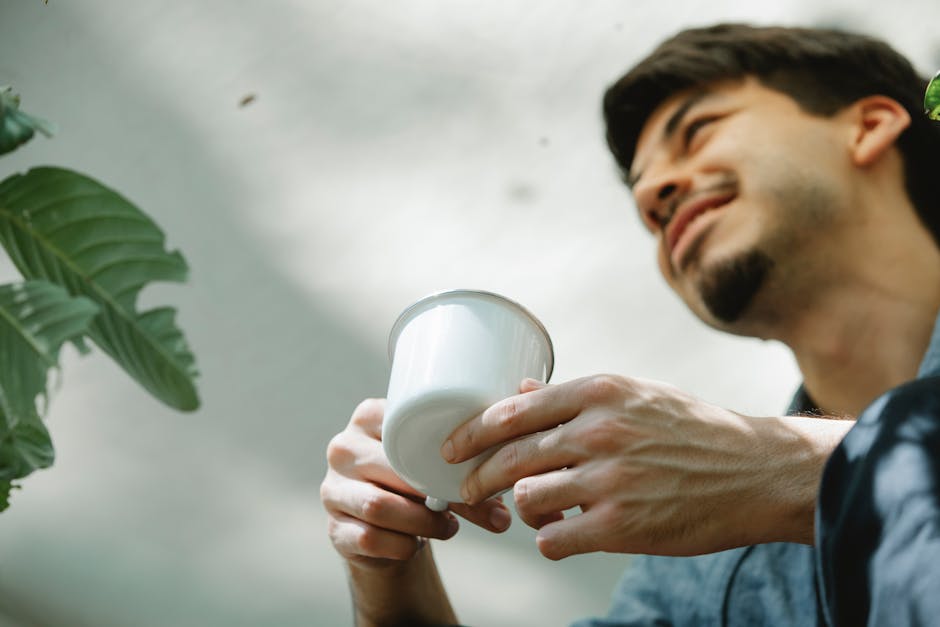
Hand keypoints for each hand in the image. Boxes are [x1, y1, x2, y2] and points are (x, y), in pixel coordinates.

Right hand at [321, 398, 512, 570]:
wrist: (384, 523)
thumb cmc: (418, 480)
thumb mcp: (433, 459)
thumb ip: (465, 460)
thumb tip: (510, 491)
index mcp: (369, 416)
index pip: (407, 432)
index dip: (448, 458)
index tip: (480, 475)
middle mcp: (343, 448)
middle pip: (396, 471)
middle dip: (444, 496)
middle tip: (479, 511)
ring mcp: (332, 489)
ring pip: (380, 506)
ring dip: (424, 522)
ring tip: (449, 527)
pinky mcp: (333, 528)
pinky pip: (370, 539)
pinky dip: (402, 546)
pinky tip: (416, 544)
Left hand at [442, 375, 849, 559]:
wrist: (758, 470)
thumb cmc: (694, 429)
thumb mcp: (637, 395)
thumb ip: (575, 398)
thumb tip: (520, 391)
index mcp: (599, 392)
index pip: (511, 411)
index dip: (470, 431)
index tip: (451, 445)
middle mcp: (599, 431)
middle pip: (509, 457)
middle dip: (477, 475)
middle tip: (466, 487)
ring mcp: (610, 479)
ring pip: (526, 499)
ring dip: (522, 508)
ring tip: (535, 509)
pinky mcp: (622, 525)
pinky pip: (554, 540)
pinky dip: (551, 541)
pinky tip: (563, 534)